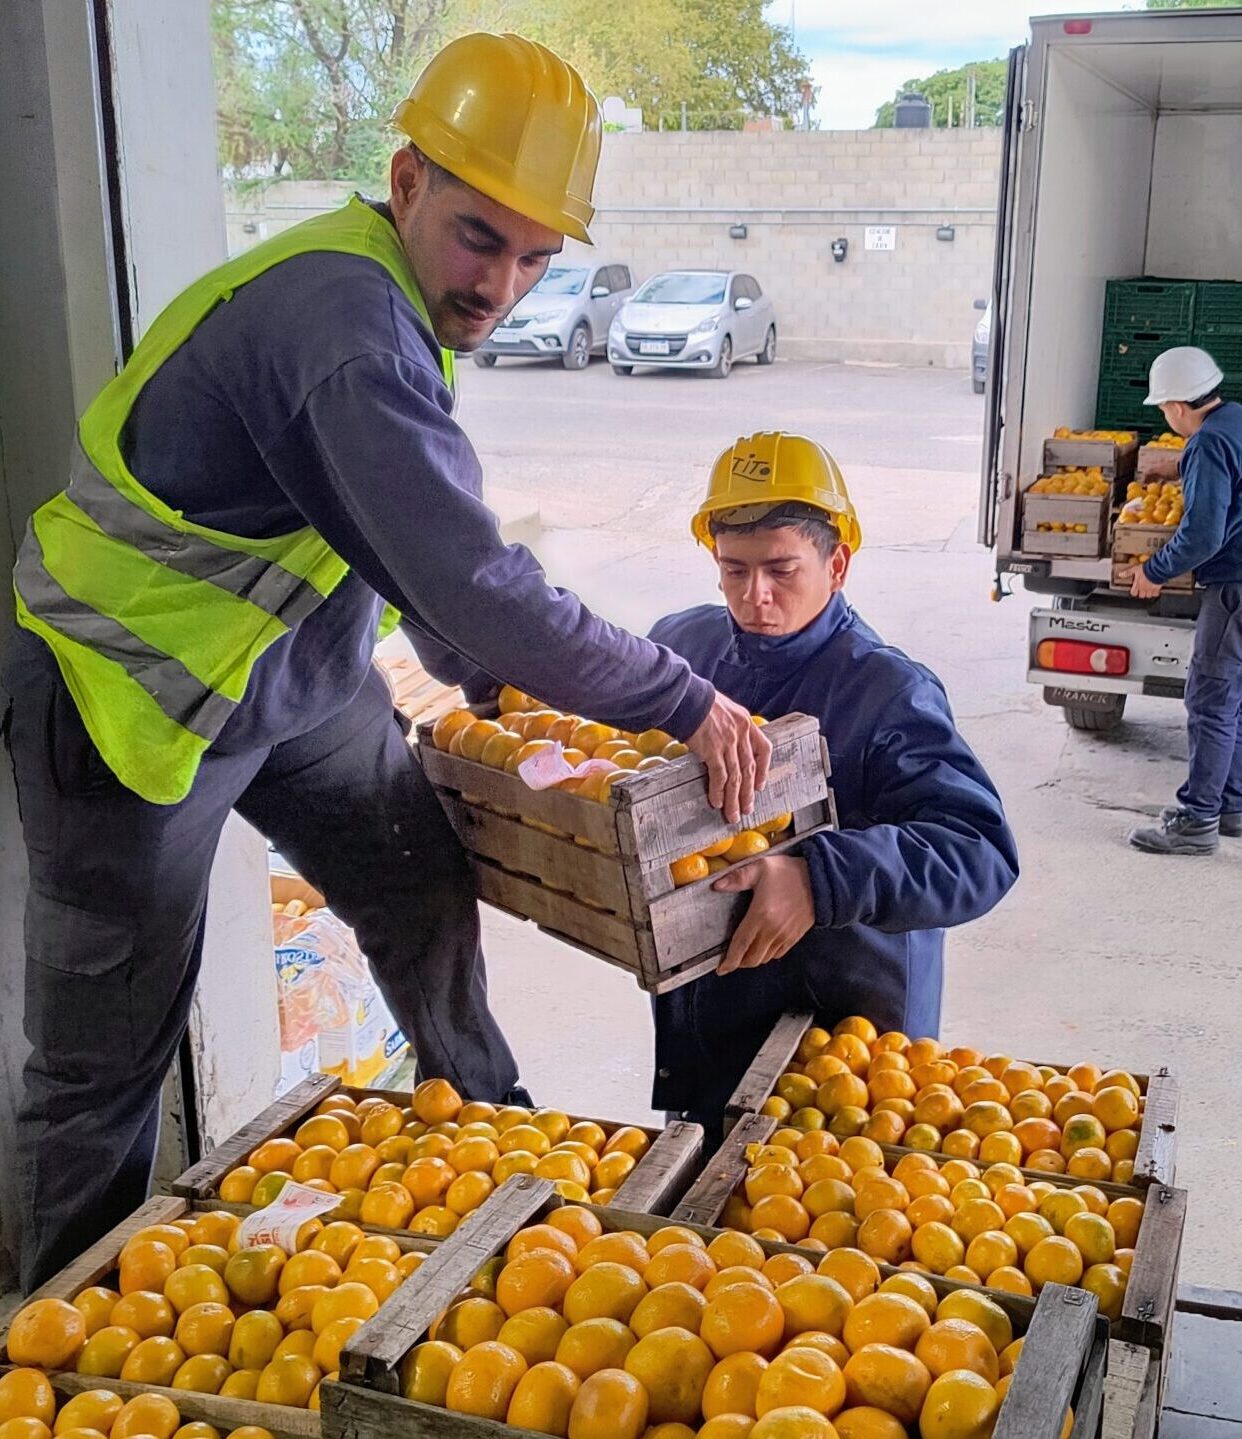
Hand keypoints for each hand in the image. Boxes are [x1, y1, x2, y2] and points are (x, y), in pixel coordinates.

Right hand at [687, 694, 771, 823]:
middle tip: (747, 809)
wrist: (686, 699)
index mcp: (746, 722)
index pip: (764, 749)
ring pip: (736, 778)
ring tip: (733, 814)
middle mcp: (741, 734)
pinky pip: (719, 777)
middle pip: (748, 769)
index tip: (760, 785)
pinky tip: (717, 802)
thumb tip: (725, 742)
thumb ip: (730, 726)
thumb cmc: (699, 702)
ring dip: (734, 799)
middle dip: (748, 793)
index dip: (764, 769)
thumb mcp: (724, 709)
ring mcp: (728, 743)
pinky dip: (718, 792)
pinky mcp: (713, 751)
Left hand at [712, 855, 814, 974]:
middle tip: (730, 959)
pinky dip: (767, 955)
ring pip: (764, 958)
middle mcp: (772, 930)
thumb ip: (737, 878)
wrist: (821, 880)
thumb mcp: (761, 868)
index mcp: (760, 915)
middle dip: (738, 962)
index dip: (729, 960)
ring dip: (752, 960)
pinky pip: (777, 954)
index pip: (741, 944)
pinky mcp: (794, 937)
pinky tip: (762, 947)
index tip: (720, 969)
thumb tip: (717, 886)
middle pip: (751, 958)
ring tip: (744, 953)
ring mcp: (784, 936)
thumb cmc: (790, 873)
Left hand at [1120, 565, 1162, 599]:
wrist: (1156, 569)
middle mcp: (1143, 588)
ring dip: (1148, 594)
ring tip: (1149, 590)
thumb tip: (1120, 574)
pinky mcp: (1157, 589)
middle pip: (1141, 596)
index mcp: (1137, 585)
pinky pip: (1156, 594)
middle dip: (1141, 593)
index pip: (1133, 593)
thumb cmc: (1145, 569)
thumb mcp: (1135, 569)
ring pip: (1148, 596)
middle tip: (1142, 590)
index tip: (1135, 590)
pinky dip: (1155, 593)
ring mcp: (1150, 589)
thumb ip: (1128, 573)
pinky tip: (1155, 589)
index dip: (1134, 592)